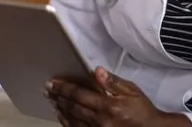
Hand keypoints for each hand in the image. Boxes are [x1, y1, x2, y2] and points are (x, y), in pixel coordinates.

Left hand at [46, 67, 191, 126]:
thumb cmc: (143, 111)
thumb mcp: (132, 91)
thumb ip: (113, 82)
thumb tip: (96, 71)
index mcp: (109, 106)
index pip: (80, 95)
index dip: (64, 88)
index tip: (53, 83)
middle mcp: (101, 120)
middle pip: (73, 107)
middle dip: (59, 97)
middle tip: (48, 89)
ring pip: (73, 120)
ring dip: (61, 110)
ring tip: (53, 101)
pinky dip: (68, 123)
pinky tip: (62, 117)